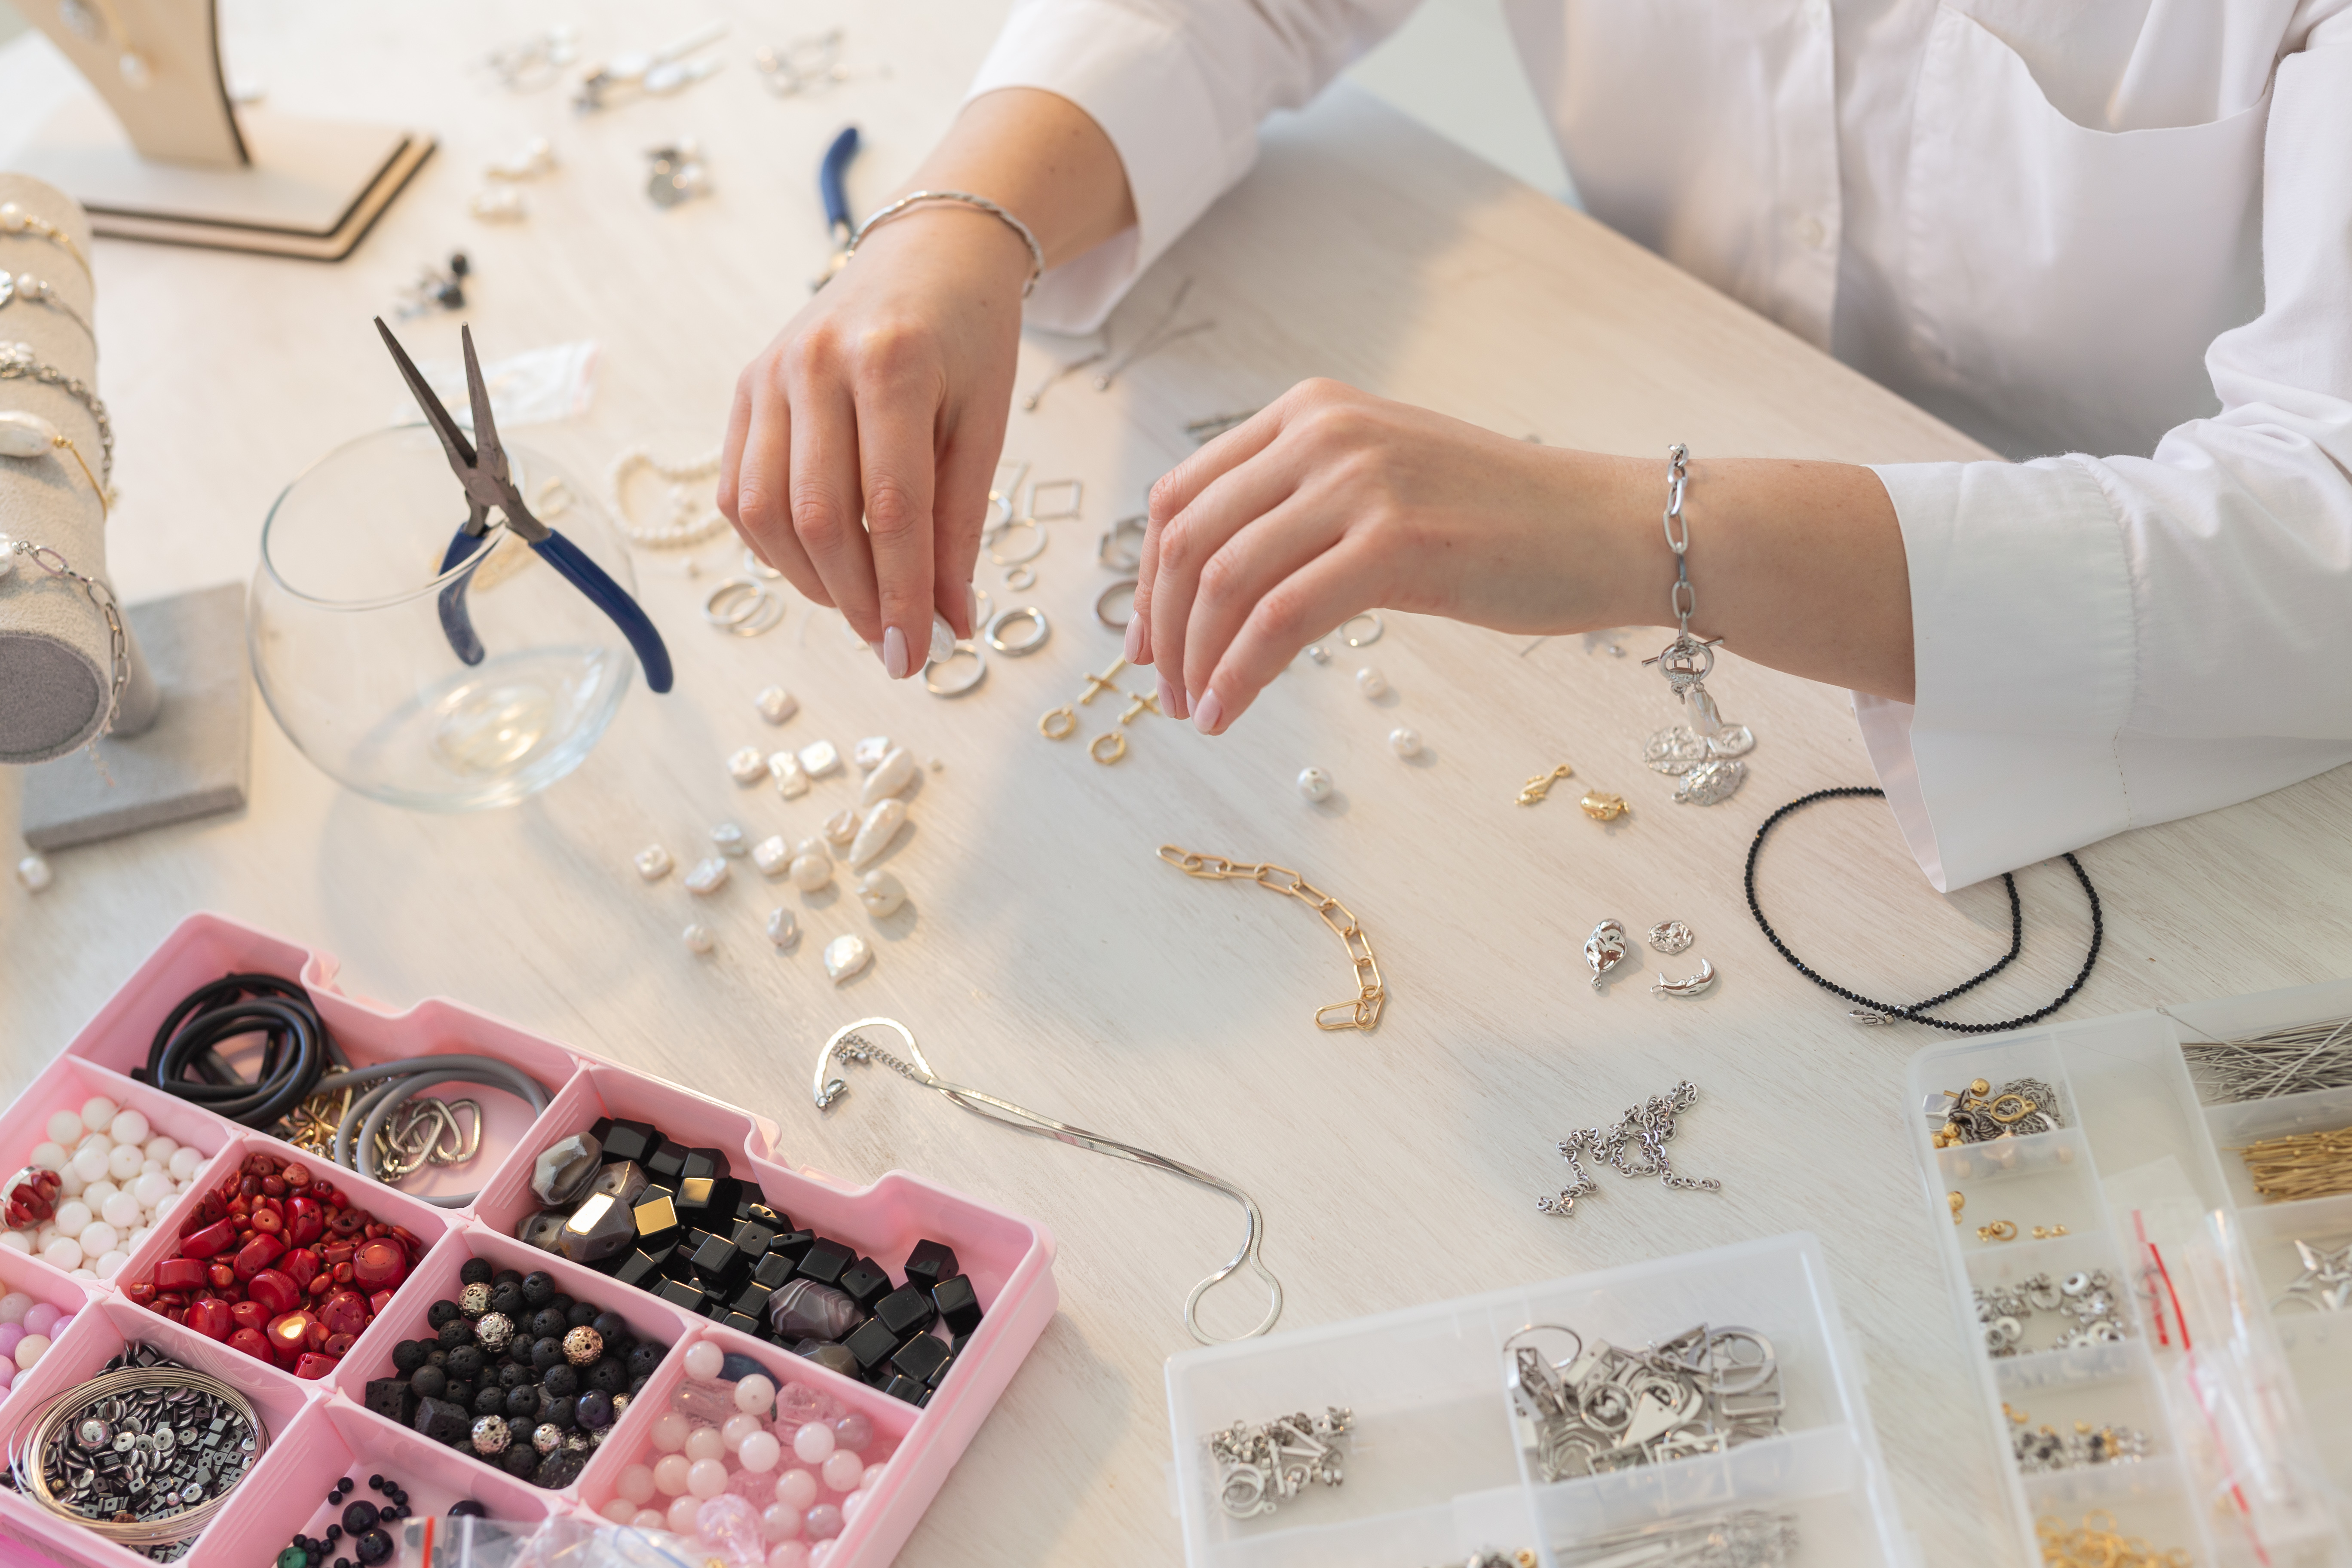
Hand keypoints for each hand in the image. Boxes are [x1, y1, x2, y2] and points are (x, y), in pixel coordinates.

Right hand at [717, 208, 1033, 675]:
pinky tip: (820, 565)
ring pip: (766, 512)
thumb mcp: (984, 427)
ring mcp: (769, 375)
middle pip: (818, 516)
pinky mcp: (744, 390)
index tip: (918, 655)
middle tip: (894, 647)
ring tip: (862, 607)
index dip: (902, 593)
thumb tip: (949, 625)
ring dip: (811, 582)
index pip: (891, 508)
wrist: (927, 255)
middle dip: (857, 600)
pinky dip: (774, 547)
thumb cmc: (969, 340)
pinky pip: (740, 491)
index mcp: (892, 365)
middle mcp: (817, 365)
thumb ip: (961, 526)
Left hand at [1130, 379, 1648, 731]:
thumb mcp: (1382, 485)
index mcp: (1310, 411)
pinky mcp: (1395, 542)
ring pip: (1224, 580)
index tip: (1150, 642)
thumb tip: (1216, 577)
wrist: (1605, 525)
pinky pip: (1278, 620)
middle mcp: (1323, 431)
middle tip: (1163, 691)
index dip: (1149, 577)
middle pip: (1188, 537)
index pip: (1183, 492)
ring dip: (1194, 660)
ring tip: (1194, 712)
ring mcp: (1359, 482)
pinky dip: (1238, 676)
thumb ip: (1304, 506)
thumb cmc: (1501, 521)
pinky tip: (1227, 715)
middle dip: (1161, 626)